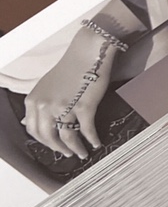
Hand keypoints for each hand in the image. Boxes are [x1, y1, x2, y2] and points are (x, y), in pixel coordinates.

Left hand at [23, 34, 117, 158]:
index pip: (33, 130)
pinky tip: (96, 143)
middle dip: (59, 149)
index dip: (44, 142)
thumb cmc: (71, 66)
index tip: (54, 146)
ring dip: (75, 148)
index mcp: (33, 101)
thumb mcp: (46, 86)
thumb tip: (31, 121)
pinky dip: (92, 139)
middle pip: (48, 137)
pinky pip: (86, 130)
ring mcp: (64, 108)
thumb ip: (38, 103)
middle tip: (68, 154)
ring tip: (82, 153)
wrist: (89, 53)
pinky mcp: (84, 108)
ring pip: (67, 137)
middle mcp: (45, 106)